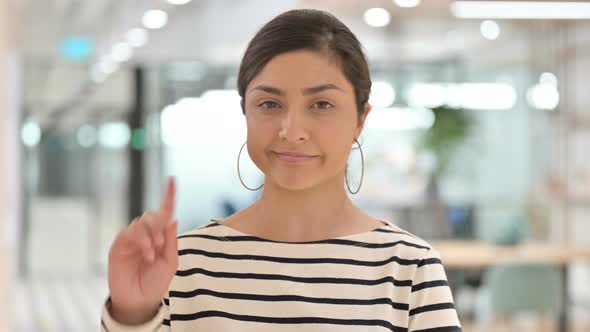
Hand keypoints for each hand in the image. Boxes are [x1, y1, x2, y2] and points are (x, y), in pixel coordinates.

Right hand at [107, 177, 177, 324]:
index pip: (165, 212)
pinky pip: (129, 233)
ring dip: (150, 236)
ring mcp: (132, 238)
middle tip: (161, 245)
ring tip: (152, 254)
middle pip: (152, 215)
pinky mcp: (119, 245)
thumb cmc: (156, 282)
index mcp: (161, 236)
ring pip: (141, 222)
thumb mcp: (170, 262)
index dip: (169, 195)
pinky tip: (145, 253)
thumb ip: (171, 240)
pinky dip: (140, 241)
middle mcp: (146, 233)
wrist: (139, 300)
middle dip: (158, 226)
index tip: (172, 179)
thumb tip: (172, 217)